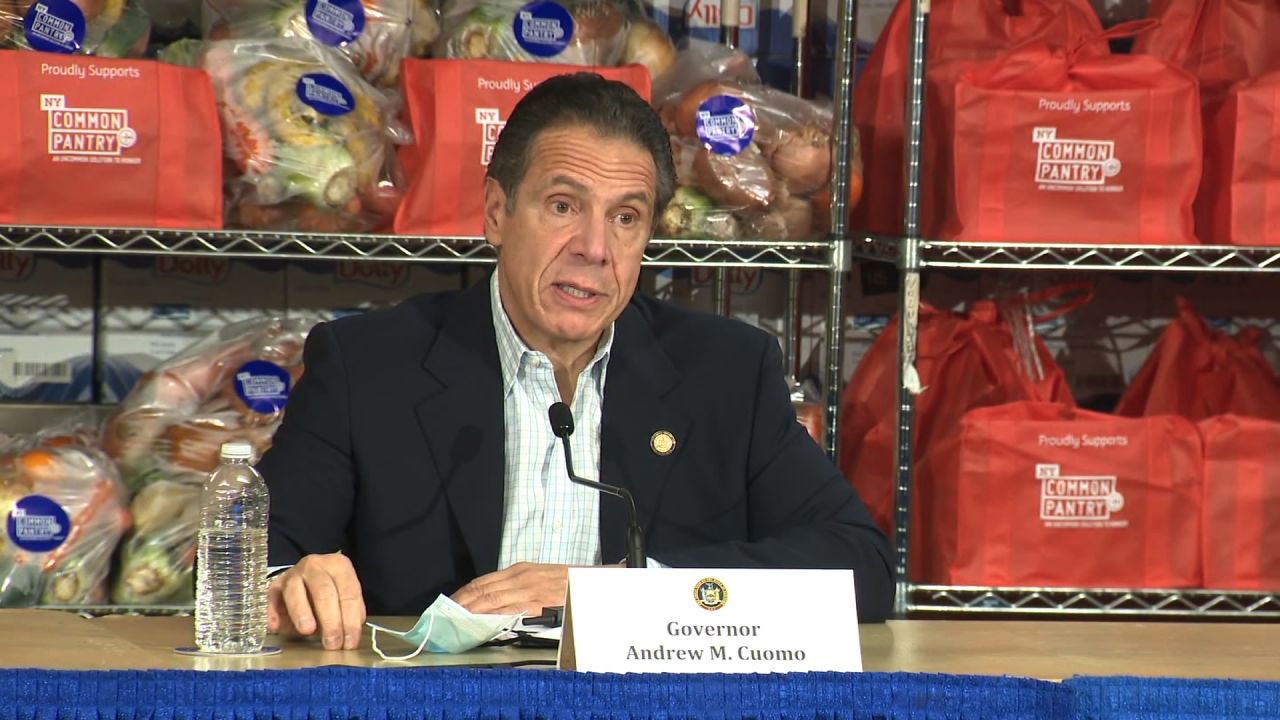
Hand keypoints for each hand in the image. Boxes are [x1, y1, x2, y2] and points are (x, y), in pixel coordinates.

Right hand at [266, 552, 365, 650]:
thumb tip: (349, 638)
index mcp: (338, 566)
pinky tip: (276, 626)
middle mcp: (315, 566)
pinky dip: (272, 612)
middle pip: (324, 591)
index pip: (348, 592)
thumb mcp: (345, 598)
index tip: (350, 642)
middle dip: (330, 620)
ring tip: (307, 631)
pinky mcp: (274, 585)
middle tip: (332, 643)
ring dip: (301, 612)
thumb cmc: (331, 593)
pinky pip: (271, 598)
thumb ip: (350, 614)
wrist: (306, 580)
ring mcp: (293, 574)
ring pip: (296, 591)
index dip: (350, 619)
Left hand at [451, 562, 570, 615]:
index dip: (465, 593)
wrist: (591, 583)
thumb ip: (518, 588)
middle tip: (446, 616)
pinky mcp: (538, 603)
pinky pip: (509, 610)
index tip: (451, 604)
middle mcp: (521, 577)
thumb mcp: (539, 578)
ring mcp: (529, 590)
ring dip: (472, 611)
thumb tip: (496, 602)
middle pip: (483, 590)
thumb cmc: (566, 583)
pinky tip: (482, 624)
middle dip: (462, 603)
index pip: (484, 581)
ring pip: (492, 599)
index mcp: (520, 571)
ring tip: (456, 622)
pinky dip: (493, 617)